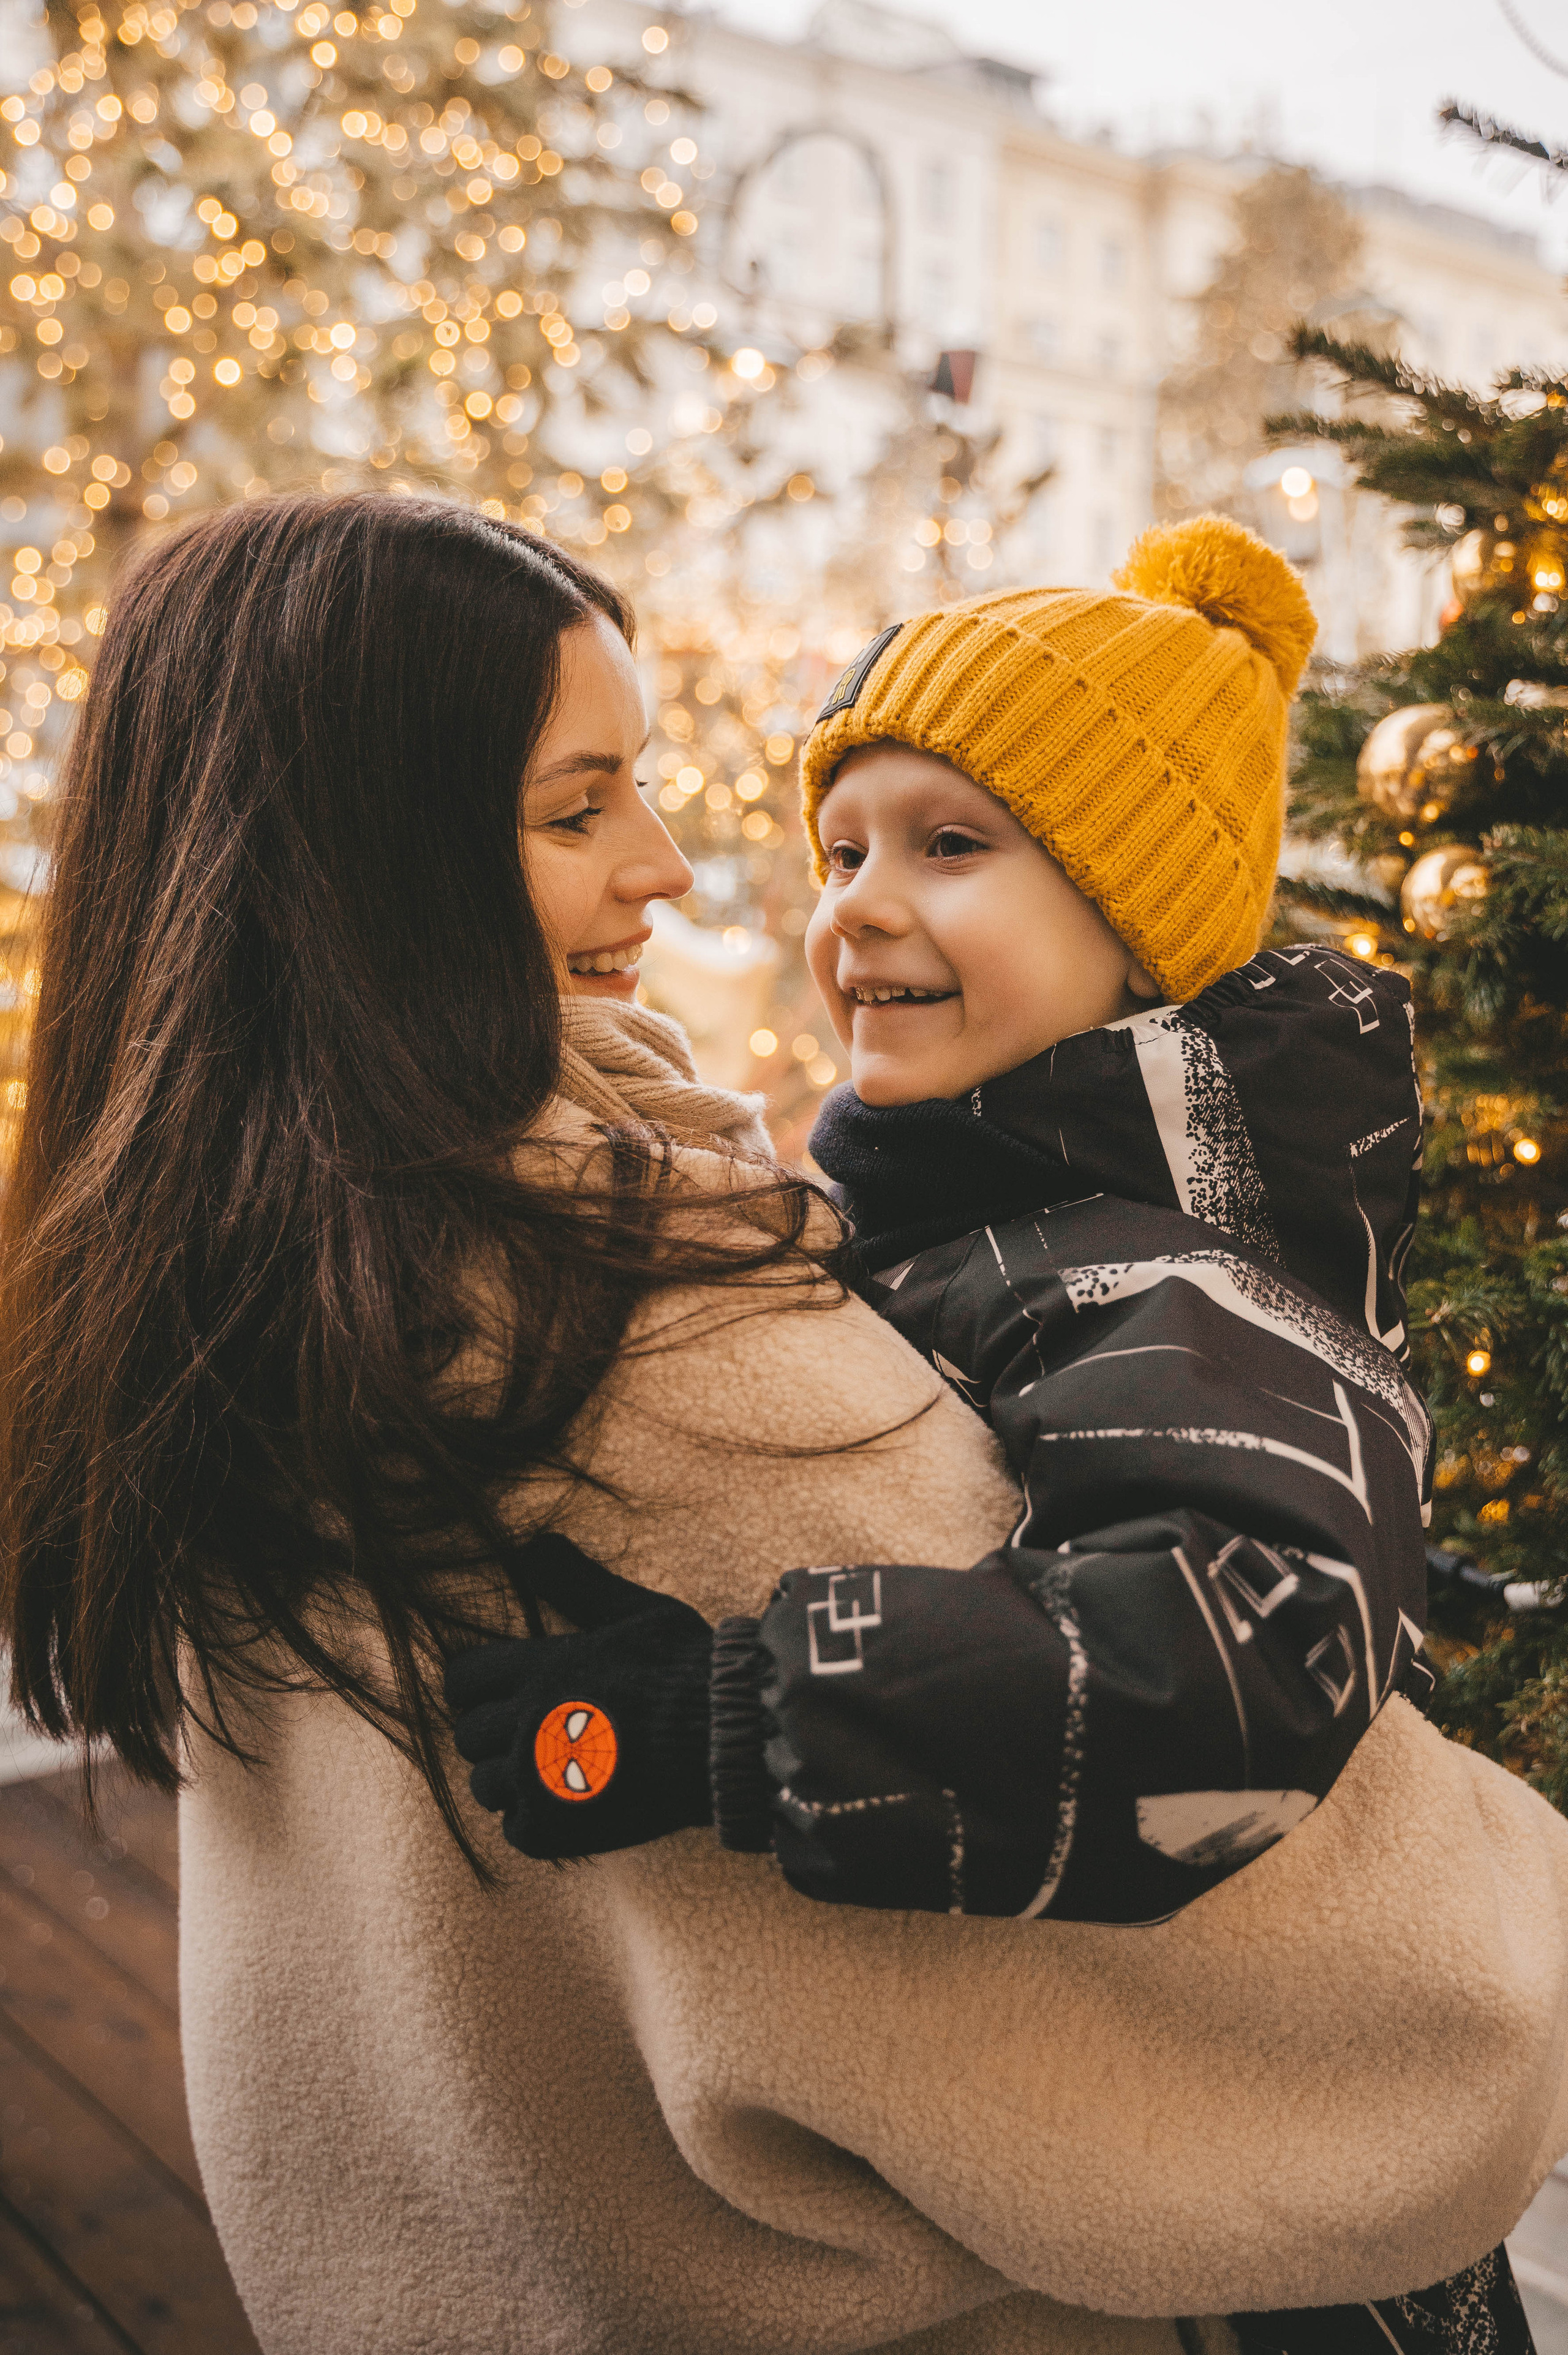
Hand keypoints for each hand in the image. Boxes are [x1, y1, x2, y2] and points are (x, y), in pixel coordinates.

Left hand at [444, 1533, 714, 1859]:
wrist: (728, 1740)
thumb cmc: (686, 1670)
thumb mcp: (632, 1612)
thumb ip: (575, 1582)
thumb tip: (529, 1546)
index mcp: (538, 1667)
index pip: (462, 1678)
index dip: (474, 1685)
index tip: (495, 1692)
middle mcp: (525, 1722)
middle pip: (469, 1734)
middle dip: (494, 1731)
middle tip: (534, 1731)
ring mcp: (536, 1780)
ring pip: (485, 1784)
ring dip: (511, 1777)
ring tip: (552, 1768)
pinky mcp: (554, 1829)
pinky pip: (514, 1828)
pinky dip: (536, 1819)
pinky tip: (571, 1802)